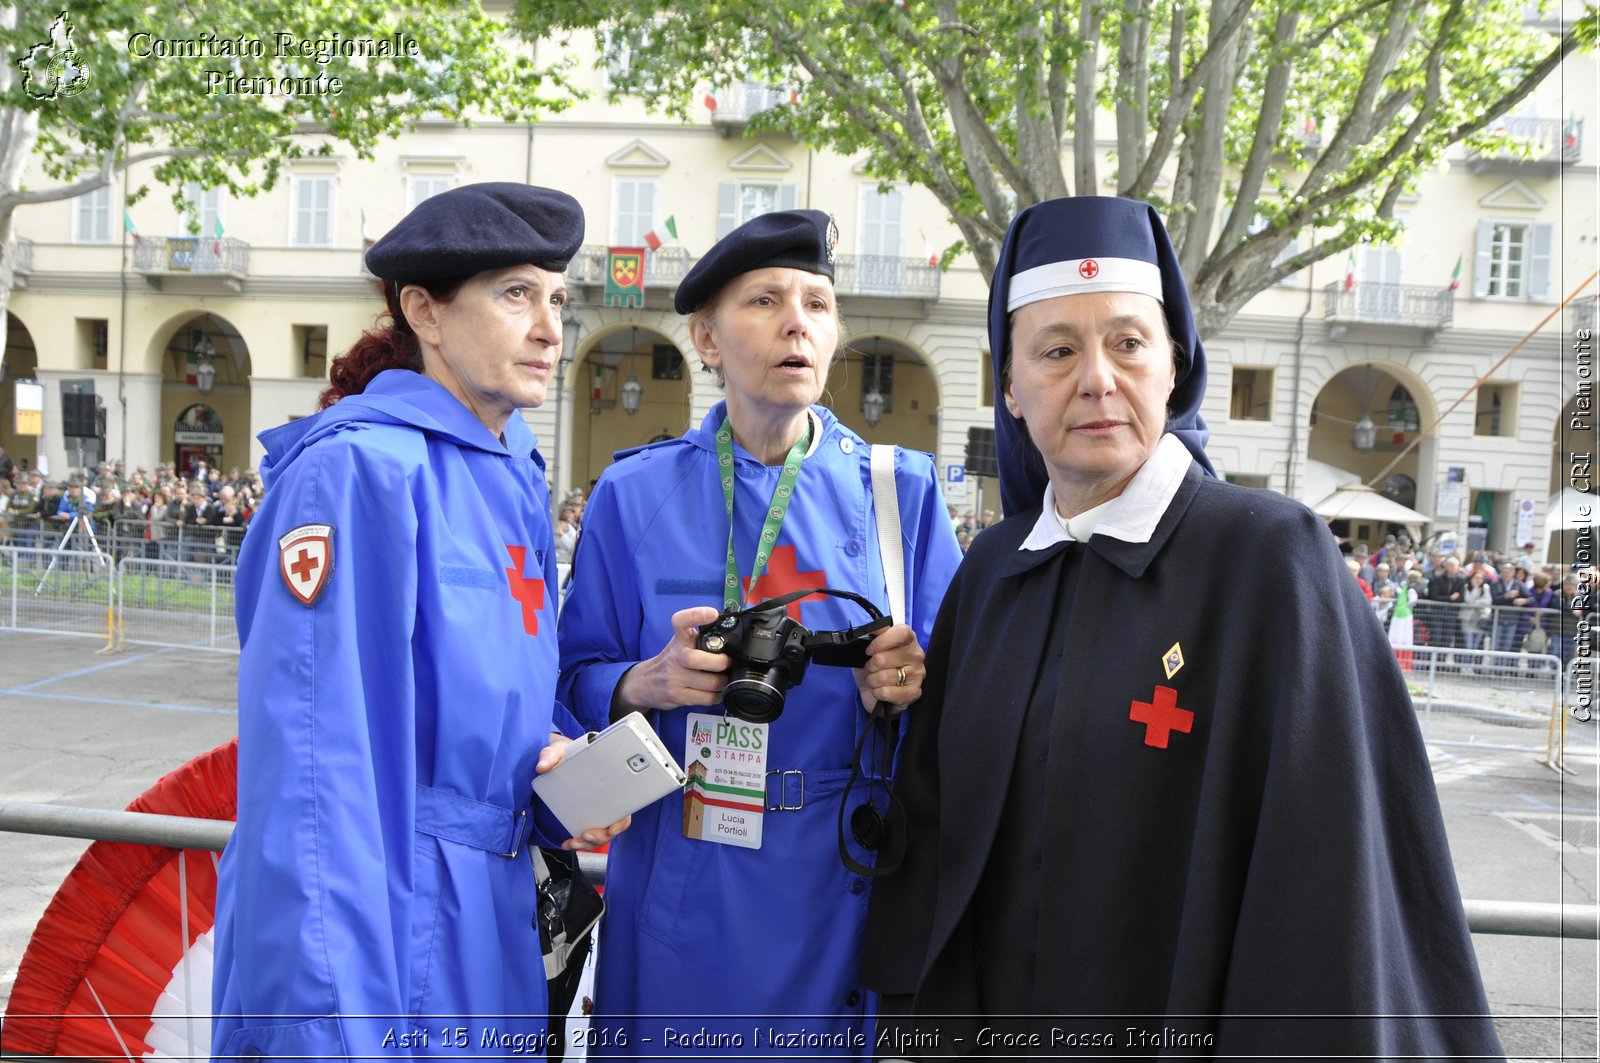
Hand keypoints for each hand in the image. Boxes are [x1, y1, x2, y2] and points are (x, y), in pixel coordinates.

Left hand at [536, 733, 631, 850]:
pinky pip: (585, 836)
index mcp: (608, 787)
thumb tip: (542, 767)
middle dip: (600, 838)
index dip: (621, 823)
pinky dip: (578, 843)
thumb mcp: (557, 752)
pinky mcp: (581, 817)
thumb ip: (550, 756)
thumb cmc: (565, 754)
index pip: (623, 810)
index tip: (612, 829)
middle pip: (611, 828)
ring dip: (589, 844)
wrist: (558, 757)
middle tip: (585, 835)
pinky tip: (566, 843)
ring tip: (573, 842)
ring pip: (599, 836)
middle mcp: (603, 802)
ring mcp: (593, 812)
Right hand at [613, 606, 729, 714]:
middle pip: (696, 659)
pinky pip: (706, 698)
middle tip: (728, 662)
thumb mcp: (679, 644)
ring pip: (709, 682)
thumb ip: (699, 640)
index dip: (696, 615)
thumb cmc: (669, 661)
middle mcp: (675, 657)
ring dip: (724, 682)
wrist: (643, 683)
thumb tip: (731, 641)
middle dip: (721, 662)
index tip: (712, 613)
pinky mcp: (677, 696)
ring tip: (725, 679)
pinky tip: (717, 691)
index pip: (681, 622)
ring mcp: (674, 678)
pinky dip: (718, 695)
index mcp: (678, 640)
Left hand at [853, 623, 925, 712]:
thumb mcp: (870, 647)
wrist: (876, 691)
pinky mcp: (914, 692)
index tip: (869, 650)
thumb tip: (873, 628)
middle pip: (883, 658)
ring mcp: (917, 674)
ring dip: (872, 680)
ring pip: (883, 677)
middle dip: (870, 666)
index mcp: (908, 639)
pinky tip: (881, 690)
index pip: (901, 633)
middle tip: (871, 668)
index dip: (880, 642)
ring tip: (875, 680)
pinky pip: (886, 692)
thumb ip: (873, 634)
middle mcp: (916, 655)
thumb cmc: (875, 666)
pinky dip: (877, 692)